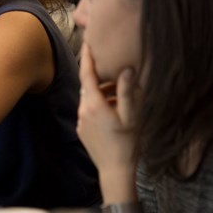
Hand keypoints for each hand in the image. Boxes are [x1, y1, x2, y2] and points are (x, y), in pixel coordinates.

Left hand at [76, 43, 138, 185]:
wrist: (114, 171)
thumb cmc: (127, 144)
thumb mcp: (131, 116)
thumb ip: (127, 92)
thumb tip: (126, 69)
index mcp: (94, 104)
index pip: (87, 73)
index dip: (87, 56)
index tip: (88, 41)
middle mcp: (83, 110)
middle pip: (88, 84)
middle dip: (99, 74)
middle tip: (113, 65)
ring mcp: (81, 121)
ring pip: (89, 97)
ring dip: (101, 91)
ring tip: (120, 90)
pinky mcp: (82, 129)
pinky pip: (88, 110)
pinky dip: (99, 103)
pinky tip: (114, 108)